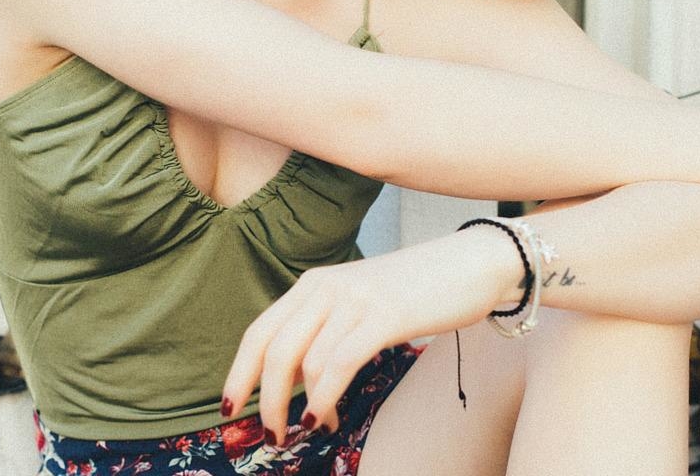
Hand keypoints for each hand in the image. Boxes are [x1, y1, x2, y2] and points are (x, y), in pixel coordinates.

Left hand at [222, 228, 519, 437]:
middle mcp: (325, 287)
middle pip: (273, 350)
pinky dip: (324, 398)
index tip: (230, 410)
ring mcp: (354, 299)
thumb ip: (322, 330)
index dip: (239, 373)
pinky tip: (325, 420)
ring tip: (318, 427)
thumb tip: (291, 382)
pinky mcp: (383, 315)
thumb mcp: (356, 304)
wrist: (469, 262)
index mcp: (313, 284)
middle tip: (272, 436)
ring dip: (300, 407)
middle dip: (264, 401)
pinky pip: (339, 362)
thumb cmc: (414, 291)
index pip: (259, 331)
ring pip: (303, 362)